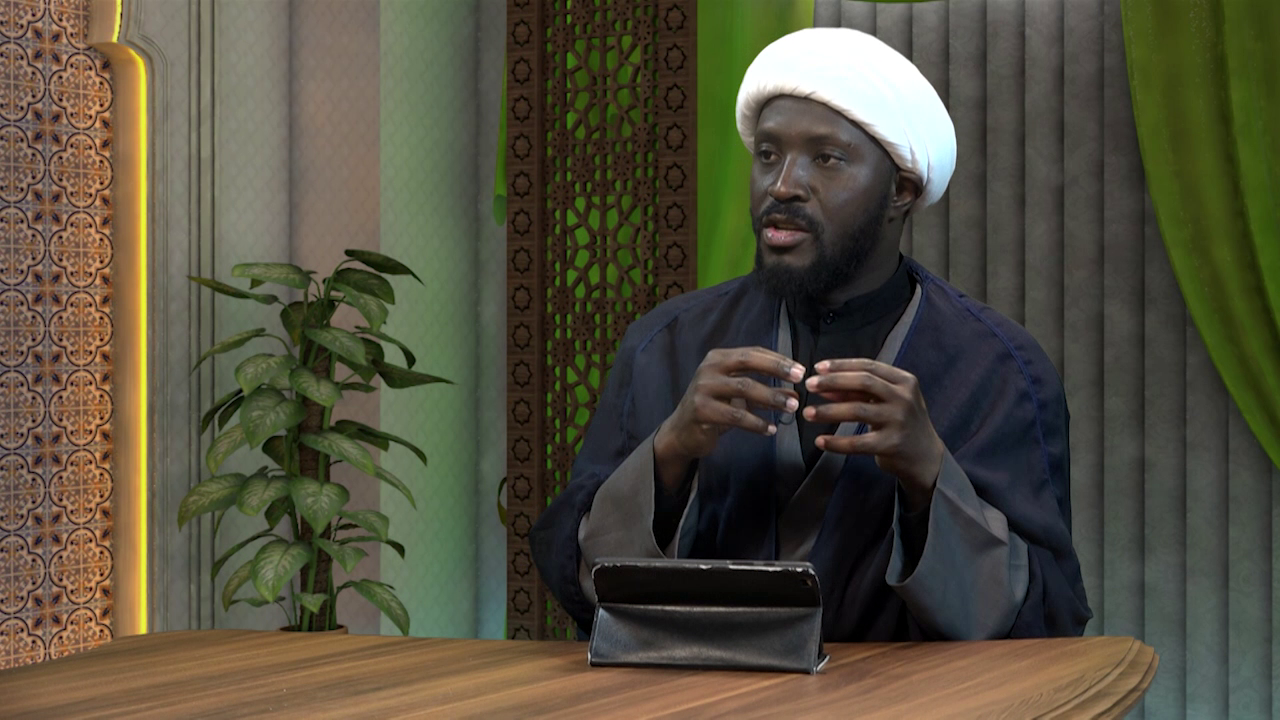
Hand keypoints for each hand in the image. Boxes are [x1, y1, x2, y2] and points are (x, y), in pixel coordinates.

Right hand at [654, 347, 804, 491]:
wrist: (682, 431)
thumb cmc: (714, 408)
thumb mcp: (739, 397)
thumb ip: (764, 392)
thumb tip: (794, 393)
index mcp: (718, 358)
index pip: (752, 352)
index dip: (777, 359)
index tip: (801, 369)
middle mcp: (709, 368)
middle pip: (748, 362)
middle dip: (776, 368)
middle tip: (800, 379)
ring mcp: (703, 388)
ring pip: (744, 388)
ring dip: (771, 397)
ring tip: (792, 407)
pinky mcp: (700, 410)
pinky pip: (735, 416)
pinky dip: (756, 423)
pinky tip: (771, 429)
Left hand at [802, 358, 944, 508]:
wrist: (925, 457)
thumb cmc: (901, 422)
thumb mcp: (887, 401)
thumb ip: (858, 391)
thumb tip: (822, 385)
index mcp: (904, 381)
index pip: (868, 366)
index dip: (841, 365)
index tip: (817, 368)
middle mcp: (904, 398)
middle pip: (863, 382)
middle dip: (832, 382)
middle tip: (809, 386)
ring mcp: (899, 421)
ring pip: (857, 410)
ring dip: (828, 411)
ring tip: (807, 413)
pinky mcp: (891, 444)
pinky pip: (857, 442)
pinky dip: (836, 442)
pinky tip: (820, 441)